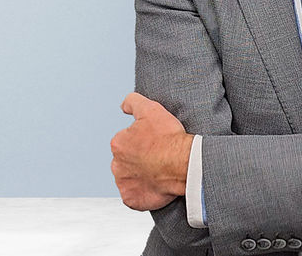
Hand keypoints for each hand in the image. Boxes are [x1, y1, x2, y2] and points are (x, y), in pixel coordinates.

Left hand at [110, 92, 193, 210]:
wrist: (184, 163)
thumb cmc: (169, 138)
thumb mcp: (151, 109)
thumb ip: (133, 102)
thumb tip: (124, 105)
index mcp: (118, 144)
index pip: (126, 141)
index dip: (142, 140)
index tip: (155, 142)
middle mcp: (116, 165)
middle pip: (126, 161)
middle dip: (139, 159)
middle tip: (158, 157)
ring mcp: (124, 184)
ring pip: (129, 178)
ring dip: (140, 176)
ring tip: (159, 172)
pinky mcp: (132, 199)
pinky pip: (134, 197)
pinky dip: (143, 193)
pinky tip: (156, 185)